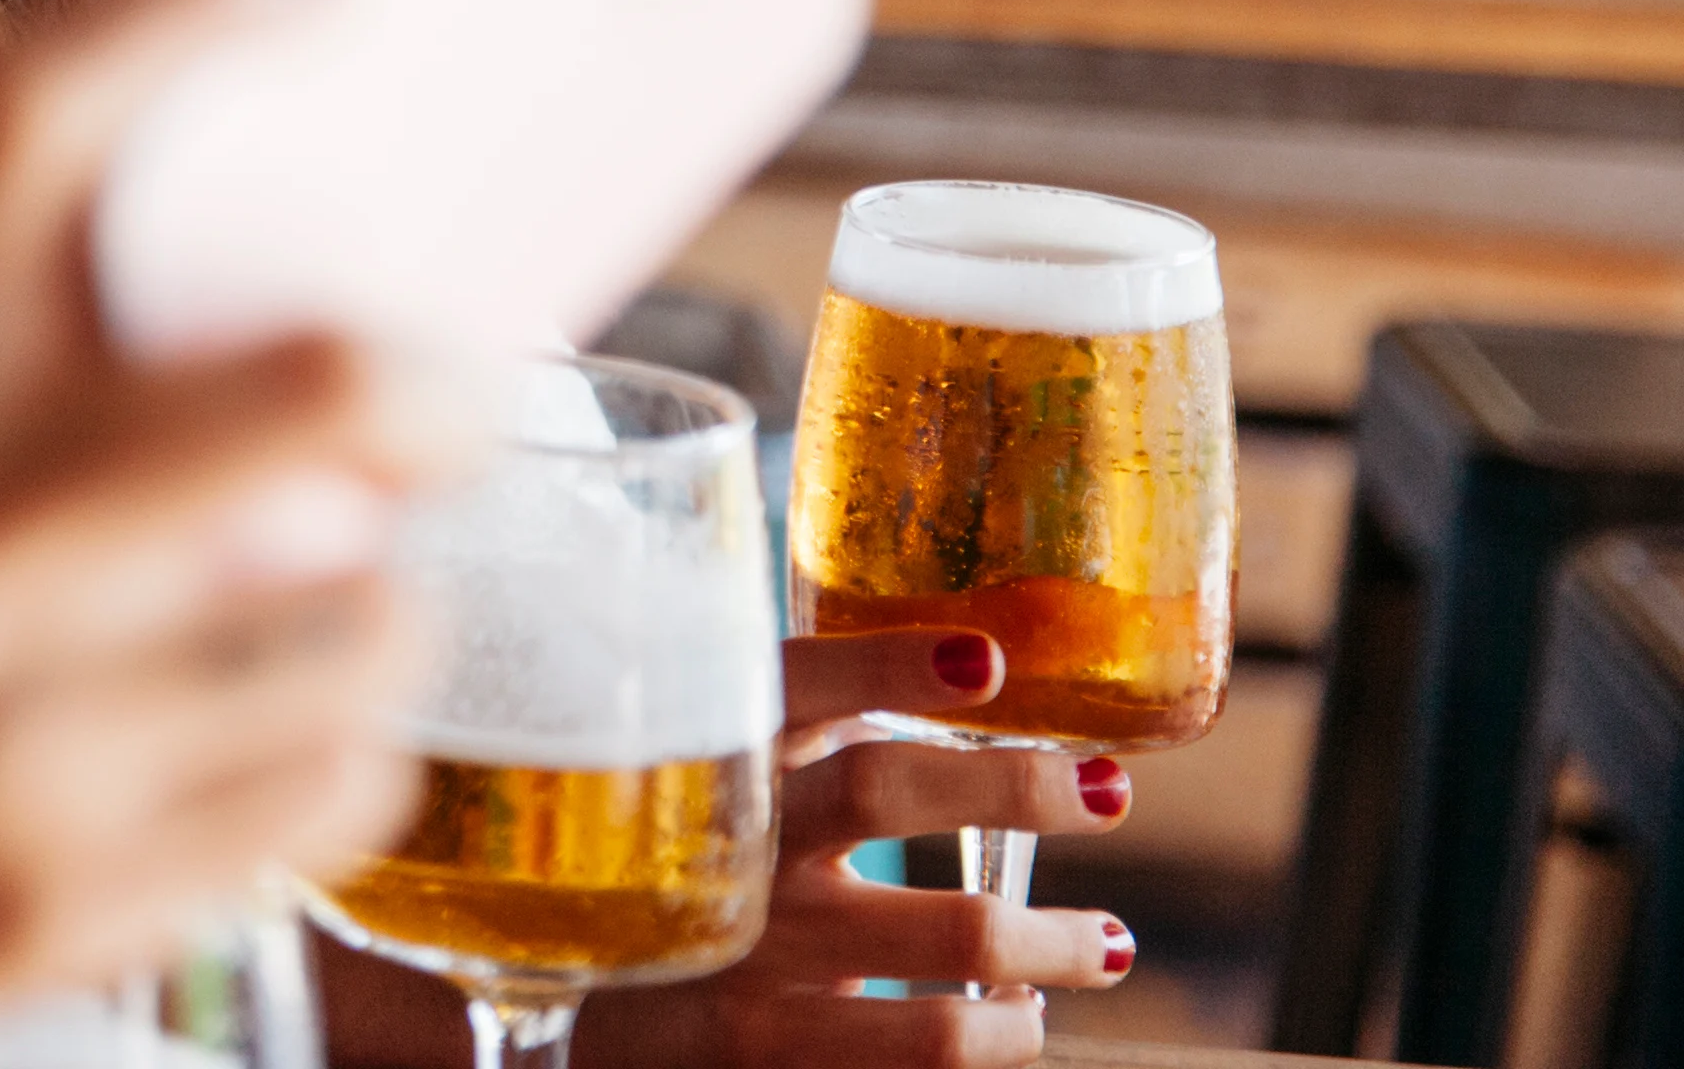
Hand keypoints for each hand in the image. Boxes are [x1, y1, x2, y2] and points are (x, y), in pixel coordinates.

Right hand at [0, 0, 451, 1059]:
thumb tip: (154, 269)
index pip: (54, 104)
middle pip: (325, 376)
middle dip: (438, 381)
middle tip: (439, 390)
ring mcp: (24, 726)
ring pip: (374, 615)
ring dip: (359, 605)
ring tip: (280, 614)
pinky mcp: (70, 898)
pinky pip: (335, 785)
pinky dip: (313, 755)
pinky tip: (227, 741)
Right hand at [564, 632, 1137, 1068]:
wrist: (582, 1025)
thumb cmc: (680, 877)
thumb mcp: (716, 790)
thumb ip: (807, 731)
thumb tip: (970, 663)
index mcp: (706, 757)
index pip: (790, 681)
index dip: (887, 663)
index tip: (984, 658)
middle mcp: (722, 847)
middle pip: (880, 788)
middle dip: (1015, 784)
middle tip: (1105, 792)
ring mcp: (745, 956)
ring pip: (946, 937)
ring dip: (1054, 944)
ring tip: (1103, 944)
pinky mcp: (766, 1053)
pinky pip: (929, 1047)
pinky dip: (1002, 1032)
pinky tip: (1015, 1018)